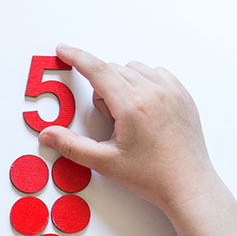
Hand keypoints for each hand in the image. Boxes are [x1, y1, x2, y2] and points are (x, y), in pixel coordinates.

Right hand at [39, 45, 218, 213]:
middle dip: (102, 89)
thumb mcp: (105, 163)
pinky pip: (157, 73)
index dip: (77, 58)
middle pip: (113, 70)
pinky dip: (144, 82)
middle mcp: (154, 92)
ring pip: (134, 69)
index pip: (98, 70)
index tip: (64, 50)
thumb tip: (47, 134)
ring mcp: (172, 92)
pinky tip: (143, 107)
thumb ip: (72, 146)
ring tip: (128, 116)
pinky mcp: (183, 96)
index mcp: (132, 106)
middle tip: (110, 121)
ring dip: (122, 83)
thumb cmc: (151, 176)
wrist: (189, 186)